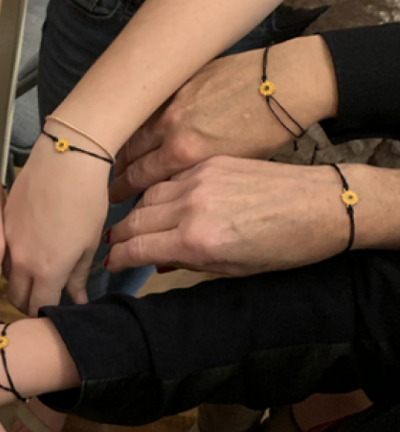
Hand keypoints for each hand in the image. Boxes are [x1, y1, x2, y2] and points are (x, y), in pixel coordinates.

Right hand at [4, 132, 109, 312]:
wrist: (65, 160)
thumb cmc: (86, 200)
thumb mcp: (88, 243)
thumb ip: (77, 276)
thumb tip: (77, 299)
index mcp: (46, 271)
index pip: (37, 307)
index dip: (46, 311)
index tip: (54, 307)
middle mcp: (21, 261)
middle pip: (17, 297)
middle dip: (28, 302)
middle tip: (43, 295)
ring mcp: (7, 241)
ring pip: (6, 275)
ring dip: (18, 280)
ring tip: (34, 271)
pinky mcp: (1, 222)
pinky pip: (2, 251)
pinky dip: (11, 257)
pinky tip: (26, 246)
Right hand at [107, 156, 358, 275]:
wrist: (321, 205)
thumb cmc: (285, 246)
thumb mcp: (234, 268)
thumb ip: (189, 263)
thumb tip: (156, 260)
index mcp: (197, 239)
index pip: (137, 247)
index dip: (118, 258)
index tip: (110, 264)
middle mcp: (191, 206)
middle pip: (135, 219)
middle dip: (119, 236)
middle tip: (112, 245)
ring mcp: (199, 179)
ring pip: (148, 194)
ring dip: (135, 211)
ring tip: (131, 224)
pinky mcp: (211, 163)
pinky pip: (170, 177)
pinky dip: (158, 190)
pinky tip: (158, 200)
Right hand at [110, 36, 337, 201]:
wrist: (285, 83)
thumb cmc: (270, 134)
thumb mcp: (236, 171)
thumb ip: (198, 192)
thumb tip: (172, 226)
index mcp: (185, 156)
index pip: (139, 181)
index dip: (123, 194)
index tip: (113, 205)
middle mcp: (171, 129)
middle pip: (130, 158)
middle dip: (117, 176)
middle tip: (109, 188)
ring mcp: (173, 103)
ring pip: (134, 131)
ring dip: (124, 151)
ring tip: (119, 165)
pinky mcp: (179, 83)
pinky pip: (149, 108)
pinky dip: (139, 125)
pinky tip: (138, 133)